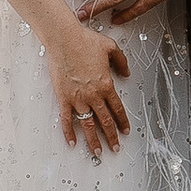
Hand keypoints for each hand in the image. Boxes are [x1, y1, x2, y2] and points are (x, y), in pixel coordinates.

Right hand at [49, 21, 132, 156]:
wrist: (64, 38)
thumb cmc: (85, 40)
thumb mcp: (110, 47)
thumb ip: (121, 62)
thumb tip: (127, 73)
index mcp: (106, 85)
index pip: (117, 109)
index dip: (122, 122)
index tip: (125, 132)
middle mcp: (93, 95)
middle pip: (105, 121)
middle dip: (111, 137)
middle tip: (115, 148)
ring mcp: (77, 98)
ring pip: (88, 125)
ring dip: (94, 140)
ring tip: (98, 152)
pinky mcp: (63, 98)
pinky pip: (66, 119)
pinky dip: (69, 133)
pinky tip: (72, 143)